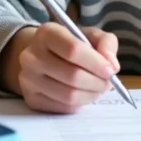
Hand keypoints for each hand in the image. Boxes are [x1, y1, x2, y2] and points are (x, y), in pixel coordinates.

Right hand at [0, 23, 119, 113]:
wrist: (42, 56)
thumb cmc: (71, 44)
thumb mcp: (90, 35)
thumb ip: (106, 44)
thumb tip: (112, 66)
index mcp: (46, 33)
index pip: (73, 50)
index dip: (96, 63)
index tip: (111, 71)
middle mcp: (31, 56)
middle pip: (72, 76)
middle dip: (97, 82)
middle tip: (108, 83)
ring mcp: (28, 79)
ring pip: (68, 95)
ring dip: (91, 95)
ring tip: (98, 88)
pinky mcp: (31, 99)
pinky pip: (63, 107)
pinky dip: (79, 104)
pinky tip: (83, 94)